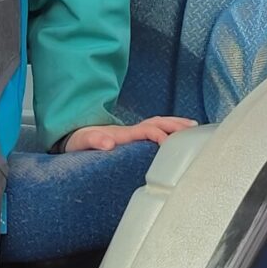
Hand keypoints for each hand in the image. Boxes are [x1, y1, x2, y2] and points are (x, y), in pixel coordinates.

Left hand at [62, 117, 197, 152]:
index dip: (158, 135)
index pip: (145, 131)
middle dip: (175, 125)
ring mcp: (131, 132)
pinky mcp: (131, 137)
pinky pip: (154, 129)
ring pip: (157, 123)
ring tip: (193, 128)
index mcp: (121, 134)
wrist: (73, 138)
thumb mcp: (82, 142)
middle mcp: (129, 131)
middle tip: (193, 130)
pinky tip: (178, 135)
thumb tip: (107, 142)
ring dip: (175, 124)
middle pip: (156, 122)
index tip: (169, 144)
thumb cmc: (78, 142)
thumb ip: (93, 140)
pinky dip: (168, 129)